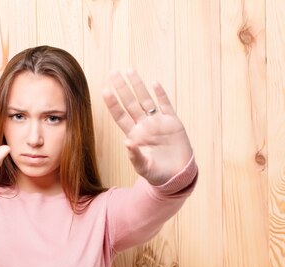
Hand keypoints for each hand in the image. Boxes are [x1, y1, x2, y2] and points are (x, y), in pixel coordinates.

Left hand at [102, 70, 192, 185]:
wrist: (178, 177)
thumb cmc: (158, 175)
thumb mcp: (144, 168)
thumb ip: (135, 157)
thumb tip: (127, 142)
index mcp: (135, 136)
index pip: (120, 116)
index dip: (113, 104)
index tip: (105, 91)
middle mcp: (145, 126)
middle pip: (131, 103)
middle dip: (121, 88)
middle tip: (112, 72)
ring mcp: (159, 123)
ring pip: (146, 100)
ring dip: (138, 86)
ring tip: (130, 71)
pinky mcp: (173, 123)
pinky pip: (166, 106)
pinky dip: (161, 95)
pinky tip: (154, 84)